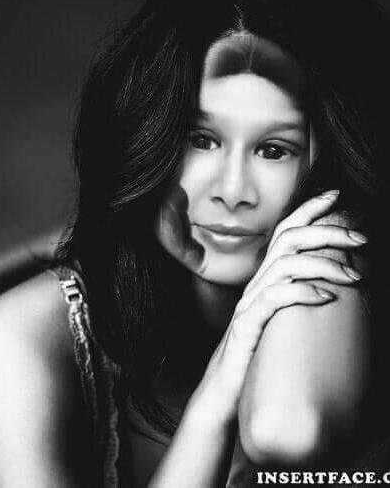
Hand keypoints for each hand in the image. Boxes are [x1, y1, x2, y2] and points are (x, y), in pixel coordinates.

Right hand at [190, 190, 366, 425]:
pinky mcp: (247, 325)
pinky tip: (325, 298)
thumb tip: (335, 286)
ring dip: (322, 265)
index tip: (335, 195)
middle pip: (288, 240)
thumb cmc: (257, 354)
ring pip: (284, 265)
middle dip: (326, 232)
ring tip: (353, 277)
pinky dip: (302, 293)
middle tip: (361, 239)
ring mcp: (250, 302)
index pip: (286, 231)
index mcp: (266, 278)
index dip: (308, 209)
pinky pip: (274, 300)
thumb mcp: (281, 320)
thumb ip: (298, 297)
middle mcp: (256, 283)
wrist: (224, 390)